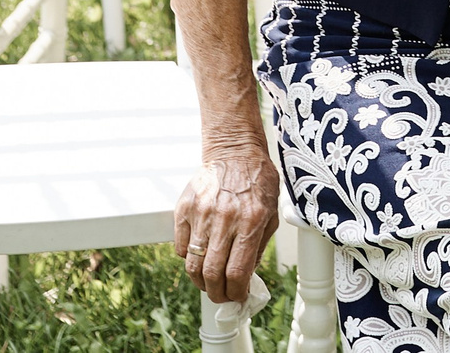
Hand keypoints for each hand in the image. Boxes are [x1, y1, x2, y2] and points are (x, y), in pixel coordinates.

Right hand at [175, 142, 281, 303]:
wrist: (235, 152)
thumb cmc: (257, 183)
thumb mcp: (270, 214)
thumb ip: (258, 247)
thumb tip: (244, 279)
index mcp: (251, 220)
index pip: (238, 272)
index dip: (235, 293)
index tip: (236, 297)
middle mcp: (225, 218)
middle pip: (212, 274)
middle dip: (216, 294)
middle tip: (220, 296)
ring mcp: (201, 213)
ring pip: (192, 265)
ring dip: (199, 281)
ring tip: (208, 281)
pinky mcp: (184, 208)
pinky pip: (180, 247)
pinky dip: (187, 258)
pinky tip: (199, 255)